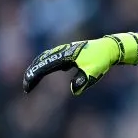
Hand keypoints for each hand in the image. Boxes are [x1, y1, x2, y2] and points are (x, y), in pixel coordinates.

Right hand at [22, 33, 137, 95]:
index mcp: (64, 56)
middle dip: (32, 73)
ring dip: (37, 68)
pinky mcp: (70, 52)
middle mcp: (62, 51)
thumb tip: (74, 90)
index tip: (27, 89)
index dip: (33, 78)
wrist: (110, 48)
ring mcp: (65, 50)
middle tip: (27, 87)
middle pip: (40, 61)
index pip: (43, 67)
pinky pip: (53, 57)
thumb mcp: (94, 72)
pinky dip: (46, 64)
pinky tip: (49, 70)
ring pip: (45, 58)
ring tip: (32, 79)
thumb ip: (83, 80)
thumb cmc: (101, 60)